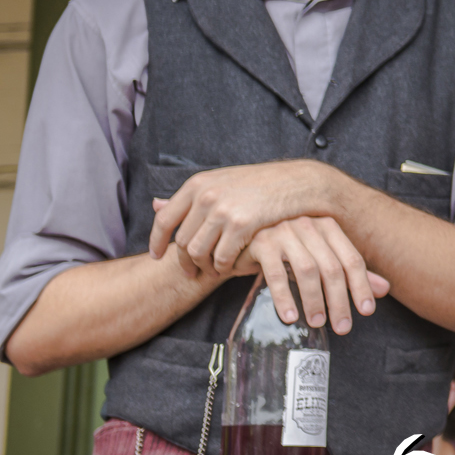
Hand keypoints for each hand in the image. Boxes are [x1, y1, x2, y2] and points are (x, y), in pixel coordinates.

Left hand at [149, 160, 338, 275]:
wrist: (300, 182)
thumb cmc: (262, 183)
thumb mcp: (222, 182)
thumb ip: (191, 197)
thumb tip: (154, 204)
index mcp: (199, 184)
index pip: (164, 219)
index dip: (157, 241)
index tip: (157, 256)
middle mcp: (207, 195)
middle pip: (182, 241)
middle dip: (185, 261)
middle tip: (193, 272)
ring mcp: (223, 210)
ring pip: (198, 252)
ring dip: (205, 266)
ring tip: (216, 270)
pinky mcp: (242, 224)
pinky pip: (222, 257)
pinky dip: (226, 267)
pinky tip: (234, 267)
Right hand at [232, 217, 390, 333]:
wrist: (246, 238)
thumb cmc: (290, 251)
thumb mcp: (321, 258)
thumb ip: (350, 272)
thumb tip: (384, 290)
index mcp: (329, 227)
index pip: (352, 259)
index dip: (362, 286)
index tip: (367, 311)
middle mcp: (309, 225)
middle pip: (332, 268)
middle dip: (339, 300)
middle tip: (342, 328)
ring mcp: (284, 232)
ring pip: (307, 270)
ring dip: (314, 300)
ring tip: (318, 324)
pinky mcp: (262, 243)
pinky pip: (275, 274)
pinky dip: (284, 297)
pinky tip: (290, 317)